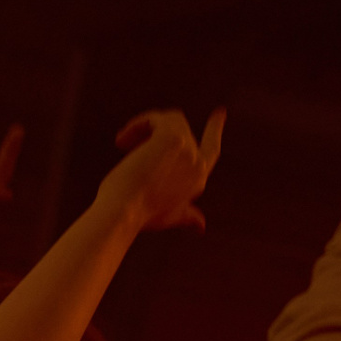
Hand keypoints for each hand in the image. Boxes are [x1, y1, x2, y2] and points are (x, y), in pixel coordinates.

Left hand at [97, 108, 225, 232]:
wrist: (124, 213)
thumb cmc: (139, 216)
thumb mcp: (168, 217)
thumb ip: (188, 217)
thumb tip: (203, 228)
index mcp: (197, 181)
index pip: (211, 150)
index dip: (214, 130)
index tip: (219, 112)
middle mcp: (197, 164)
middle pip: (179, 133)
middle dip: (151, 134)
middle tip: (124, 143)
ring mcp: (188, 149)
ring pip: (168, 121)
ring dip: (143, 129)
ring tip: (121, 144)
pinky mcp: (174, 136)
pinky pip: (156, 118)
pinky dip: (137, 125)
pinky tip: (121, 141)